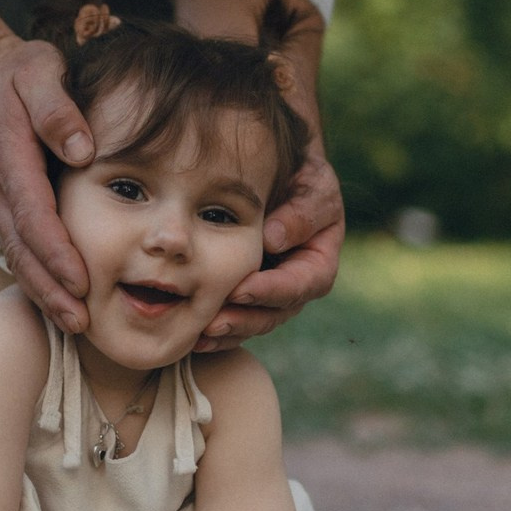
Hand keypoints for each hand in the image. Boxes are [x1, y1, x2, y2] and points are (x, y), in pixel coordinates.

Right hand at [0, 35, 93, 332]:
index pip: (32, 211)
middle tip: (81, 322)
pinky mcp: (2, 205)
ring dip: (43, 291)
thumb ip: (57, 108)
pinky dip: (36, 277)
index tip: (80, 280)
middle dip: (49, 287)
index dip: (55, 250)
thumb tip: (82, 151)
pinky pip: (17, 246)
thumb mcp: (40, 71)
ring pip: (16, 253)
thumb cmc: (23, 71)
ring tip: (75, 324)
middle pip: (21, 246)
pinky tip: (60, 301)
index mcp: (8, 152)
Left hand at [194, 148, 343, 350]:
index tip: (242, 290)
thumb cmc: (302, 175)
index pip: (300, 285)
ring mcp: (270, 294)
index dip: (271, 291)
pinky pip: (234, 317)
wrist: (279, 175)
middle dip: (244, 320)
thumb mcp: (313, 185)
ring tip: (200, 334)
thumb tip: (274, 240)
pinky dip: (216, 330)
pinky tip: (193, 336)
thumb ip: (302, 211)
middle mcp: (296, 286)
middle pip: (274, 313)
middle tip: (213, 323)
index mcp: (318, 264)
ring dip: (228, 331)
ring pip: (253, 321)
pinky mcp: (246, 294)